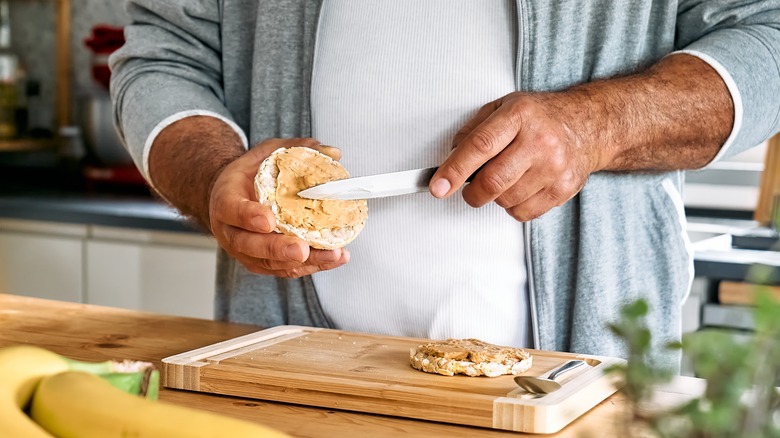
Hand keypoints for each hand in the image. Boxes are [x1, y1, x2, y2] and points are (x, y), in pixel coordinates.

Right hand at [208, 138, 349, 277]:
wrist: (232, 196)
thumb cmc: (250, 175)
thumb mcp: (268, 152)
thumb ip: (298, 149)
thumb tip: (333, 152)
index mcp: (226, 199)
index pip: (232, 209)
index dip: (248, 217)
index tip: (268, 221)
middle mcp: (230, 230)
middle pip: (250, 245)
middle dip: (277, 248)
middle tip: (301, 249)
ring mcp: (245, 250)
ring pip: (270, 262)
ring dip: (303, 262)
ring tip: (332, 256)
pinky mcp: (261, 262)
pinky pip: (284, 269)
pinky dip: (311, 266)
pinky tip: (334, 259)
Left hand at [429, 92, 603, 221]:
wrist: (588, 125)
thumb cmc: (541, 117)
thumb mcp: (504, 107)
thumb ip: (473, 130)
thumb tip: (450, 159)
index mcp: (519, 115)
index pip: (480, 146)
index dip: (454, 169)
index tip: (438, 186)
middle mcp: (540, 140)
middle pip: (492, 181)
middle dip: (471, 192)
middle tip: (469, 188)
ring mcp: (555, 166)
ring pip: (505, 200)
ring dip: (495, 196)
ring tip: (506, 177)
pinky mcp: (564, 189)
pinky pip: (523, 213)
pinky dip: (513, 206)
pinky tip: (522, 186)